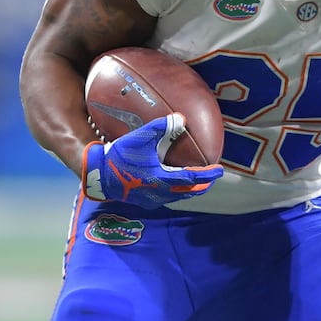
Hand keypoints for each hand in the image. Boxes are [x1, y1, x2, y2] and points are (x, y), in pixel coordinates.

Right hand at [83, 113, 223, 207]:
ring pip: (178, 196)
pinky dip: (176, 191)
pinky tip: (172, 184)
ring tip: (195, 182)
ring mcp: (153, 199)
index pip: (192, 178)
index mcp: (163, 178)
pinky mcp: (144, 201)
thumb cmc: (120, 157)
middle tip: (211, 178)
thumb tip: (181, 118)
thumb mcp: (141, 138)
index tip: (219, 170)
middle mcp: (161, 193)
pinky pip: (167, 198)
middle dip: (202, 185)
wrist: (100, 176)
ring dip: (189, 189)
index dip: (208, 175)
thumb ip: (161, 127)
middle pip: (188, 191)